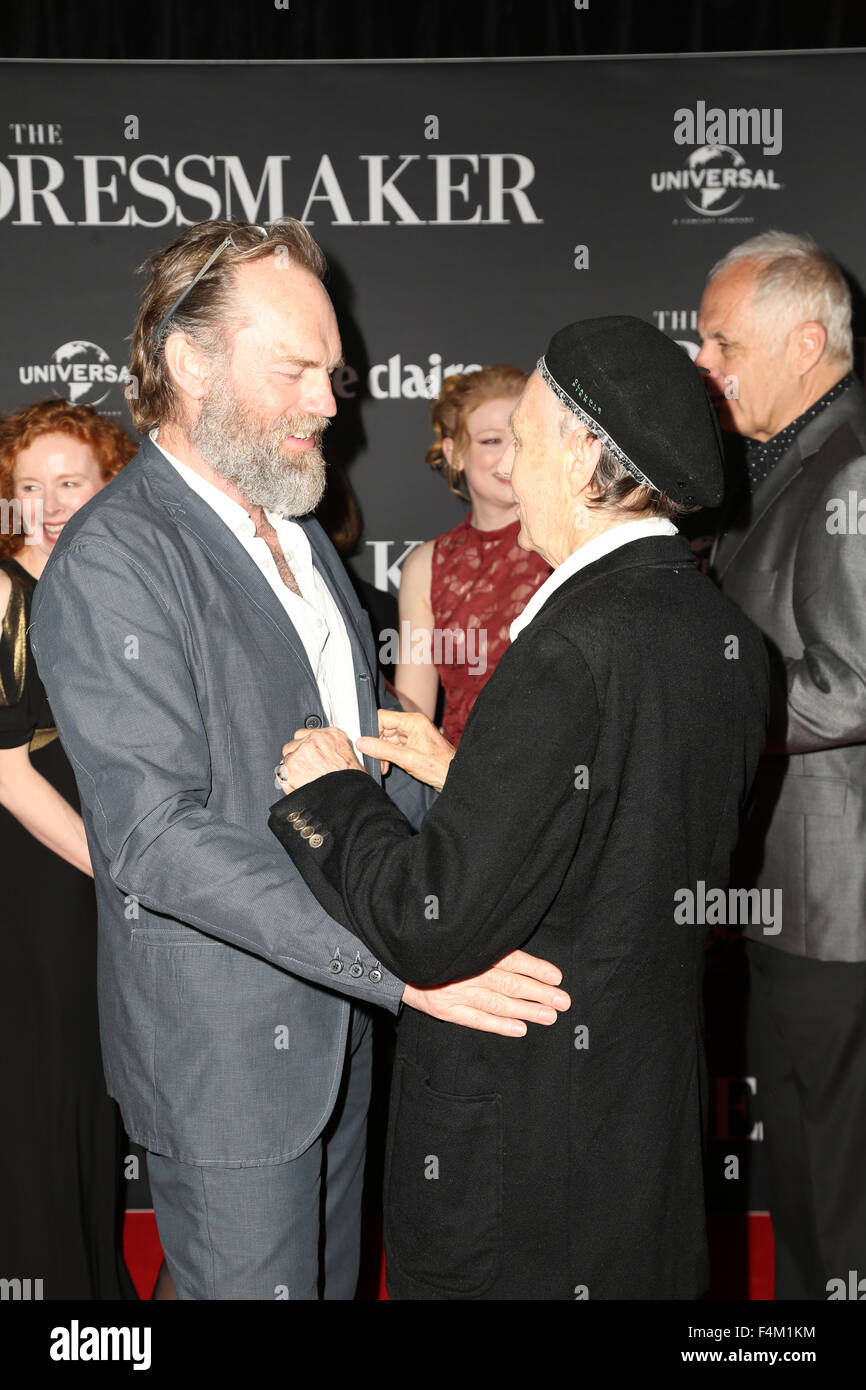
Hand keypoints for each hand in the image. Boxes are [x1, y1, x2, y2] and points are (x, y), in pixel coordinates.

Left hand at [276, 727, 366, 792]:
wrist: (346, 797)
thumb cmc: (350, 783)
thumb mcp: (350, 758)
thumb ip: (333, 750)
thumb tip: (325, 753)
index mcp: (333, 735)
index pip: (311, 733)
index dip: (310, 747)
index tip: (312, 755)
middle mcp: (315, 739)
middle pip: (297, 742)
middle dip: (299, 756)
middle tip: (308, 769)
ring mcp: (302, 751)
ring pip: (288, 756)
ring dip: (293, 768)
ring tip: (306, 781)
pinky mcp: (291, 765)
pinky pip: (281, 772)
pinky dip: (287, 781)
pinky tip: (300, 787)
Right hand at [356, 708, 455, 791]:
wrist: (454, 778)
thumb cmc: (438, 767)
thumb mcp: (406, 759)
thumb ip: (382, 750)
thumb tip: (362, 743)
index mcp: (413, 721)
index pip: (383, 717)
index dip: (371, 730)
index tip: (364, 744)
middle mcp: (412, 724)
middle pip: (384, 728)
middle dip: (376, 745)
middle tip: (374, 760)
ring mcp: (413, 734)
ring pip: (387, 739)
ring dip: (382, 753)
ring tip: (382, 767)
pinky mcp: (413, 744)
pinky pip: (394, 746)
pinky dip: (388, 756)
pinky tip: (387, 766)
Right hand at [402, 949, 569, 1036]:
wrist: (398, 964)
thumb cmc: (438, 953)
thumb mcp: (462, 945)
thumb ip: (488, 951)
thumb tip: (523, 961)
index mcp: (474, 952)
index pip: (511, 959)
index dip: (535, 968)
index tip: (557, 976)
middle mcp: (468, 972)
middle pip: (510, 983)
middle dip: (539, 993)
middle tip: (562, 1001)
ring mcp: (456, 993)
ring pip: (498, 1003)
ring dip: (526, 1010)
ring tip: (549, 1016)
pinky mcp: (446, 1011)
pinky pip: (477, 1020)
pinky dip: (499, 1026)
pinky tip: (520, 1029)